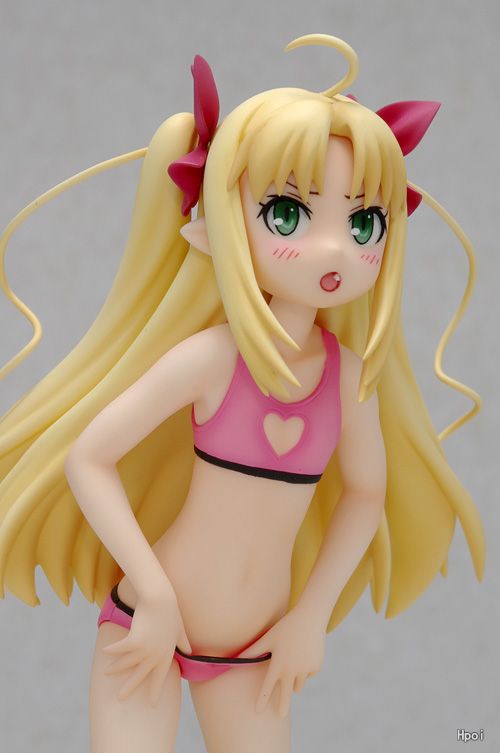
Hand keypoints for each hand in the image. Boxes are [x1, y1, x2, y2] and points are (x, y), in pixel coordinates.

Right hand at [102, 590, 190, 704]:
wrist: (160, 598)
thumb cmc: (170, 611)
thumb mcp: (179, 629)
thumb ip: (183, 641)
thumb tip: (190, 651)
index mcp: (167, 654)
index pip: (160, 676)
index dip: (155, 689)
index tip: (152, 703)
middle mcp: (155, 655)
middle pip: (140, 676)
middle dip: (130, 687)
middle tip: (120, 698)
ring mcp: (145, 650)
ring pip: (126, 663)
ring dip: (115, 668)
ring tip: (107, 673)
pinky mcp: (134, 641)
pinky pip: (119, 649)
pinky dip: (112, 650)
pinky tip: (105, 651)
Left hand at [237, 607, 325, 717]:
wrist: (310, 618)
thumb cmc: (286, 627)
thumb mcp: (269, 638)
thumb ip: (253, 650)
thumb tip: (237, 657)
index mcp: (278, 664)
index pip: (267, 686)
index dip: (261, 699)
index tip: (257, 711)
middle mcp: (292, 670)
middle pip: (286, 694)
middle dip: (282, 705)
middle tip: (280, 716)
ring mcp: (305, 670)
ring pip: (298, 684)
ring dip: (294, 680)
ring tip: (294, 662)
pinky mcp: (316, 667)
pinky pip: (308, 674)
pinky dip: (306, 668)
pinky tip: (306, 652)